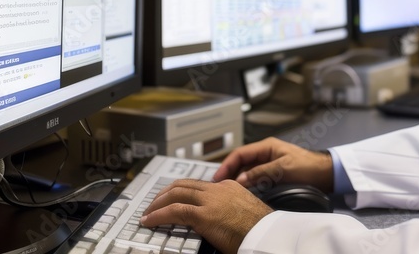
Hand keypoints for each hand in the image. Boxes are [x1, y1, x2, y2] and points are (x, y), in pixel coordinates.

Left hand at [141, 179, 272, 253]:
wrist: (270, 235)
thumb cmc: (260, 230)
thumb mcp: (242, 213)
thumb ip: (227, 210)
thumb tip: (216, 220)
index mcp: (229, 187)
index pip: (197, 184)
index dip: (179, 191)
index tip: (170, 199)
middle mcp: (218, 189)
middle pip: (182, 184)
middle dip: (164, 194)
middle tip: (153, 204)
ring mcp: (211, 200)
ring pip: (175, 194)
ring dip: (157, 204)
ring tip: (148, 213)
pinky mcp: (205, 215)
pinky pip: (174, 211)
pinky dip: (158, 215)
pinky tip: (150, 221)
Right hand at [212, 137, 333, 191]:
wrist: (326, 173)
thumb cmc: (308, 166)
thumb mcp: (283, 168)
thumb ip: (261, 173)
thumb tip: (240, 179)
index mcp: (266, 146)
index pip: (240, 153)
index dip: (227, 165)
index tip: (218, 178)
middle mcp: (265, 154)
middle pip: (241, 163)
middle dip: (229, 173)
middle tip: (218, 187)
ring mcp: (269, 164)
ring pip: (247, 172)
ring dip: (237, 180)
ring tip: (227, 191)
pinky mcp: (273, 174)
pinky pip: (255, 178)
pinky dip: (247, 185)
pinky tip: (242, 193)